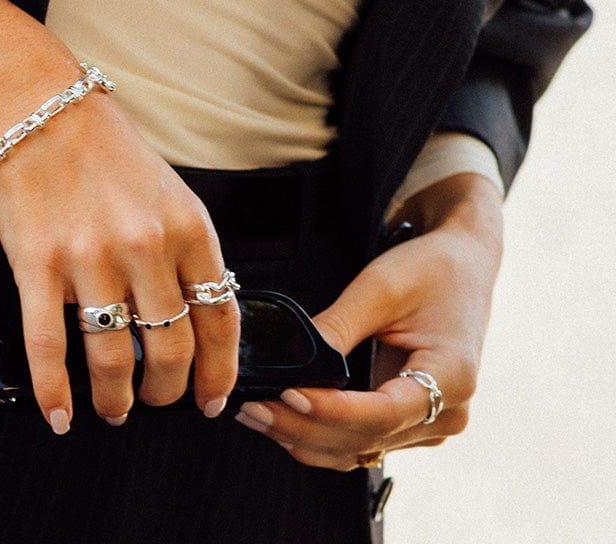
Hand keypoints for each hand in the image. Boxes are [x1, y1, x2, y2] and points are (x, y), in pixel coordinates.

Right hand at [0, 0, 239, 432]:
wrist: (38, 106)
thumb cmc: (103, 148)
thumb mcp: (168, 191)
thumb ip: (186, 252)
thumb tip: (196, 322)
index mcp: (188, 226)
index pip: (220, 320)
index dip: (220, 372)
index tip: (212, 399)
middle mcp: (144, 245)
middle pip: (170, 349)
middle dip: (168, 392)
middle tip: (158, 403)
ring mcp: (89, 258)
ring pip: (113, 358)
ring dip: (116, 399)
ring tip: (114, 410)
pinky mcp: (37, 263)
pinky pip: (48, 345)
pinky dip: (54, 391)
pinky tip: (60, 414)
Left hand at [233, 173, 502, 468]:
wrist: (462, 266)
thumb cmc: (430, 270)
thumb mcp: (381, 287)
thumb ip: (338, 327)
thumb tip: (290, 362)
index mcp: (451, 377)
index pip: (382, 412)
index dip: (331, 411)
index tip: (286, 396)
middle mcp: (446, 413)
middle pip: (365, 437)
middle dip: (302, 427)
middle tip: (250, 408)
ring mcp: (429, 424)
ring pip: (358, 447)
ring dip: (305, 438)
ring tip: (254, 415)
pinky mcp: (409, 421)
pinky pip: (361, 439)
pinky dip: (320, 435)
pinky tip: (282, 421)